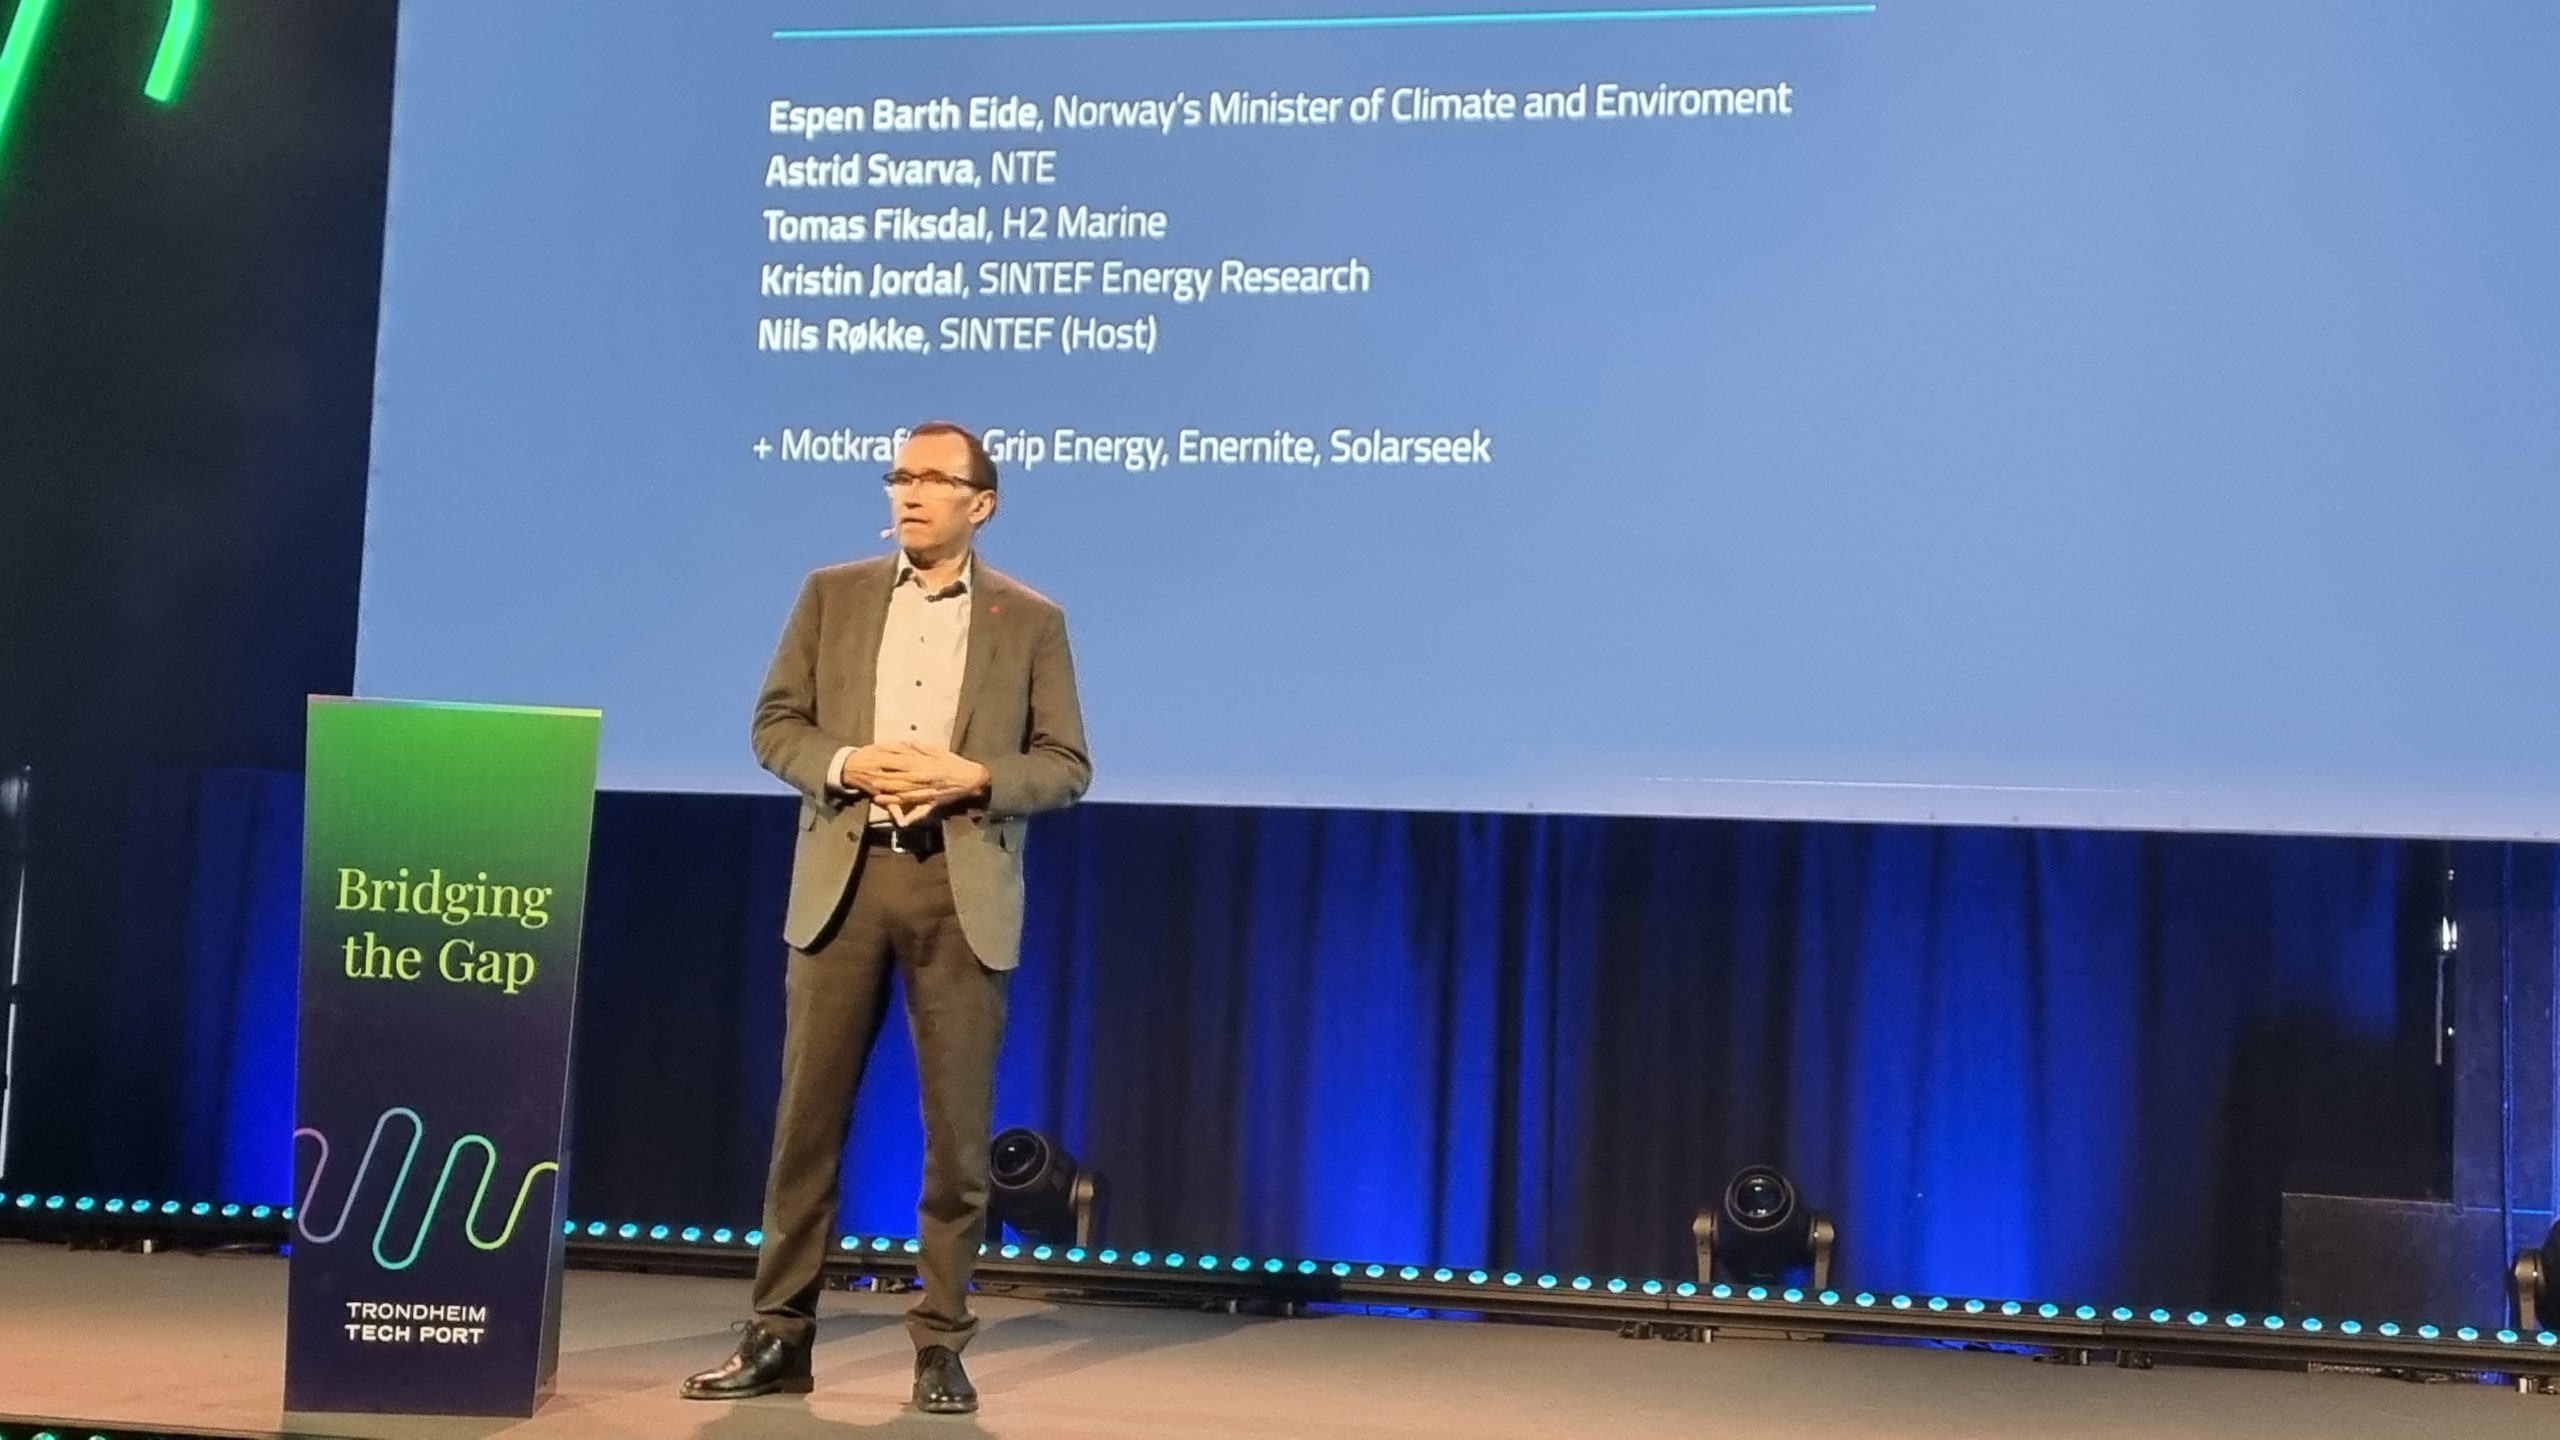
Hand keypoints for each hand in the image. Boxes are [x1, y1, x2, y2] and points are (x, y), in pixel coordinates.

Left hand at [855, 741, 989, 824]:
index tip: (875, 761)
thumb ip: (920, 747)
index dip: (887, 763)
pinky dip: (908, 815)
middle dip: (884, 780)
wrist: (971, 779)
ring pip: (905, 795)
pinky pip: (917, 811)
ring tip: (875, 795)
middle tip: (869, 780)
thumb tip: (905, 741)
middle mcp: (924, 780)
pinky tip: (897, 818)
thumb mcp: (938, 750)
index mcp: (924, 765)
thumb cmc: (954, 763)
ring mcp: (927, 793)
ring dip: (890, 796)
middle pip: (900, 780)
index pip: (902, 763)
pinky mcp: (932, 803)